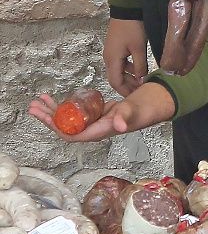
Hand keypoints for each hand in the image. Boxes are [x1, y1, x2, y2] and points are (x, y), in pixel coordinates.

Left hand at [29, 82, 175, 142]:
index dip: (57, 128)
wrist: (148, 107)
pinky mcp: (92, 114)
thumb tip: (119, 125)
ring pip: (66, 120)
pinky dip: (62, 105)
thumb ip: (125, 117)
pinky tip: (53, 99)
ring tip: (38, 101)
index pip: (72, 134)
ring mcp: (91, 122)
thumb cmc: (141, 112)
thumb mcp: (132, 113)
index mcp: (98, 132)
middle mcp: (92, 129)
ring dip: (51, 111)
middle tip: (33, 106)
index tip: (46, 117)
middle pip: (64, 127)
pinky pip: (73, 113)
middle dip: (47, 118)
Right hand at [103, 19, 149, 96]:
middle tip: (141, 91)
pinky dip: (129, 69)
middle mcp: (108, 58)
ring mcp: (111, 53)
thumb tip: (141, 80)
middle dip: (128, 85)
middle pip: (116, 77)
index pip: (115, 82)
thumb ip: (140, 66)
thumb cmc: (133, 29)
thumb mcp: (139, 49)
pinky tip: (140, 69)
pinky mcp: (115, 48)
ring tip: (142, 82)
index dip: (125, 91)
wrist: (126, 10)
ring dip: (129, 77)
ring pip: (119, 70)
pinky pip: (121, 63)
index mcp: (112, 60)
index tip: (136, 96)